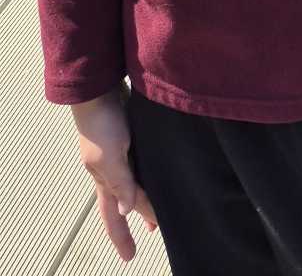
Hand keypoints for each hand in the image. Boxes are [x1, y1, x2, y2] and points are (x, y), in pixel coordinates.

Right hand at [71, 91, 157, 261]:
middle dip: (135, 219)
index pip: (116, 214)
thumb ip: (120, 182)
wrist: (99, 87)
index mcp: (103, 179)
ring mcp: (118, 152)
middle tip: (149, 233)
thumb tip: (125, 211)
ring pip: (134, 180)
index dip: (124, 234)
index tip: (130, 256)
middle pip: (123, 201)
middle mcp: (110, 169)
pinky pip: (140, 160)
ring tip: (161, 206)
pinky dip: (149, 170)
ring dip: (146, 195)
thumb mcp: (111, 155)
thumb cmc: (102, 121)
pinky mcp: (128, 135)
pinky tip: (160, 167)